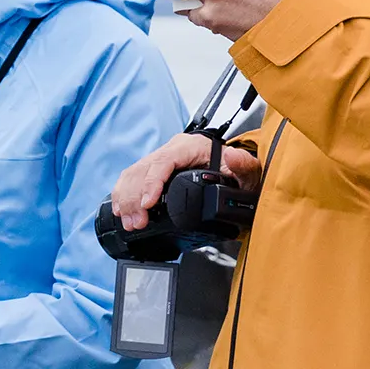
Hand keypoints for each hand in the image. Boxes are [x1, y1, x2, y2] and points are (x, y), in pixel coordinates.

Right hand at [112, 132, 266, 229]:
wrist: (235, 171)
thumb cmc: (238, 172)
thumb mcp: (248, 170)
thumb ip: (243, 165)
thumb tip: (232, 156)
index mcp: (190, 147)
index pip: (163, 161)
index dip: (151, 182)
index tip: (148, 203)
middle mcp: (172, 150)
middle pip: (142, 169)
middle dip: (135, 198)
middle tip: (137, 221)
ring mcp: (162, 160)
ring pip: (133, 174)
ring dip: (127, 199)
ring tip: (130, 221)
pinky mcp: (155, 170)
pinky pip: (133, 178)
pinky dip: (124, 194)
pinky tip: (122, 210)